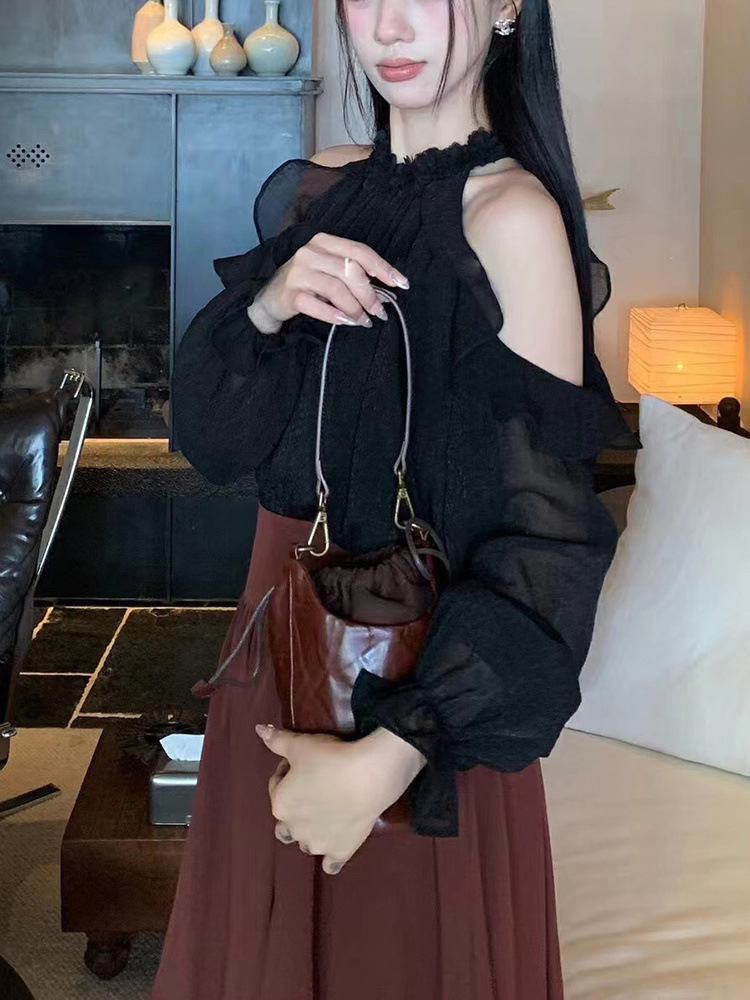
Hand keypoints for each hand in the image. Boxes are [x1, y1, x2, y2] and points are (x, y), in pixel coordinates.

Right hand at [247, 233, 409, 333]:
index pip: (359, 251)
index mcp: (323, 242)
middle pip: (350, 271)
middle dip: (370, 294)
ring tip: (364, 321)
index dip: (383, 268)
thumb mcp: (328, 272)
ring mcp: (298, 272)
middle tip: (379, 312)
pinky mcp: (290, 294)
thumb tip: (384, 290)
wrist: (269, 300)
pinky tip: (346, 322)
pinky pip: (317, 306)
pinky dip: (335, 316)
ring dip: (355, 308)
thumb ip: (351, 274)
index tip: (401, 284)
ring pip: (336, 289)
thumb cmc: (306, 285)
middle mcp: (310, 252)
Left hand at [257, 723, 426, 874]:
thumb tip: (259, 730)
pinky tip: (336, 844)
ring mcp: (317, 843)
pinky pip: (330, 864)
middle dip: (295, 806)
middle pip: (287, 819)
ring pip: (306, 841)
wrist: (368, 777)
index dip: (288, 771)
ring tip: (328, 811)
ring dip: (311, 830)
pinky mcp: (340, 852)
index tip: (303, 762)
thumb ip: (277, 741)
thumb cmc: (330, 758)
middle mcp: (294, 828)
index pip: (276, 785)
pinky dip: (330, 857)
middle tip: (315, 788)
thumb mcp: (301, 745)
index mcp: (280, 803)